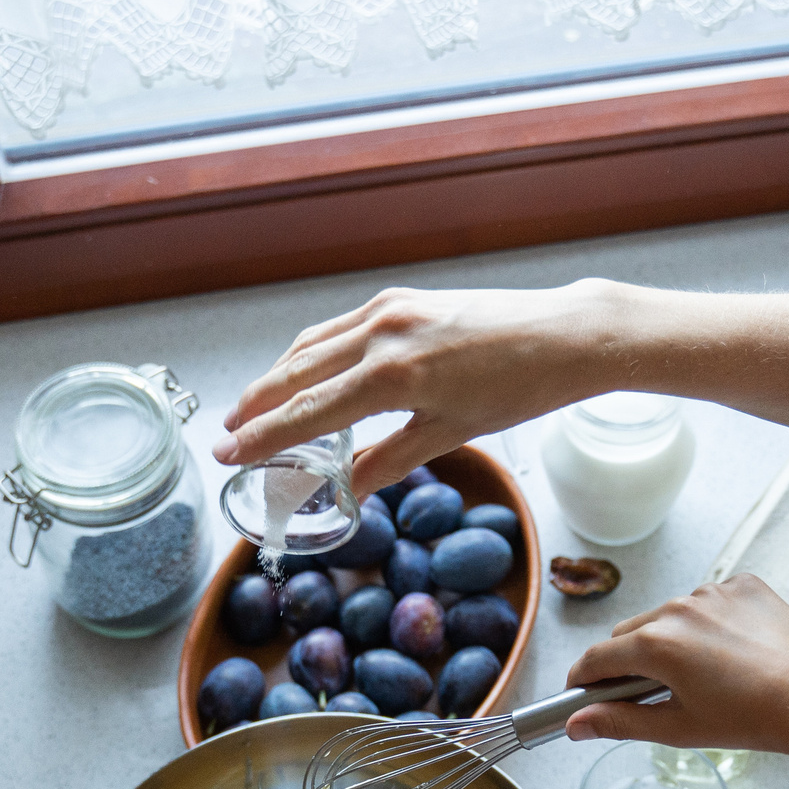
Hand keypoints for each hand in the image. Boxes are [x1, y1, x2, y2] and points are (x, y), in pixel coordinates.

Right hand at [214, 281, 623, 492]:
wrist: (563, 335)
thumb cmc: (518, 387)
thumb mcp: (449, 435)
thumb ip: (389, 461)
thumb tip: (344, 490)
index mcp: (390, 376)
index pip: (306, 413)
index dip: (261, 437)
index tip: (227, 453)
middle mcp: (380, 335)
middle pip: (295, 373)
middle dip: (256, 405)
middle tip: (225, 433)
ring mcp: (389, 310)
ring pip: (311, 345)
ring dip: (277, 376)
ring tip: (254, 407)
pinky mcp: (402, 298)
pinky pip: (339, 328)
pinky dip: (312, 351)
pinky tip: (304, 370)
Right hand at [561, 574, 788, 759]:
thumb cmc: (754, 720)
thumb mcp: (679, 729)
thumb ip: (619, 723)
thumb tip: (576, 725)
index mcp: (657, 644)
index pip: (597, 657)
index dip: (584, 679)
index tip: (583, 692)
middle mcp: (679, 608)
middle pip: (630, 634)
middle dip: (629, 662)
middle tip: (647, 694)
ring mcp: (713, 592)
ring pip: (669, 616)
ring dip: (670, 641)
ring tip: (701, 677)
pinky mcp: (743, 585)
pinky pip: (708, 602)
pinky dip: (708, 624)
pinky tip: (731, 654)